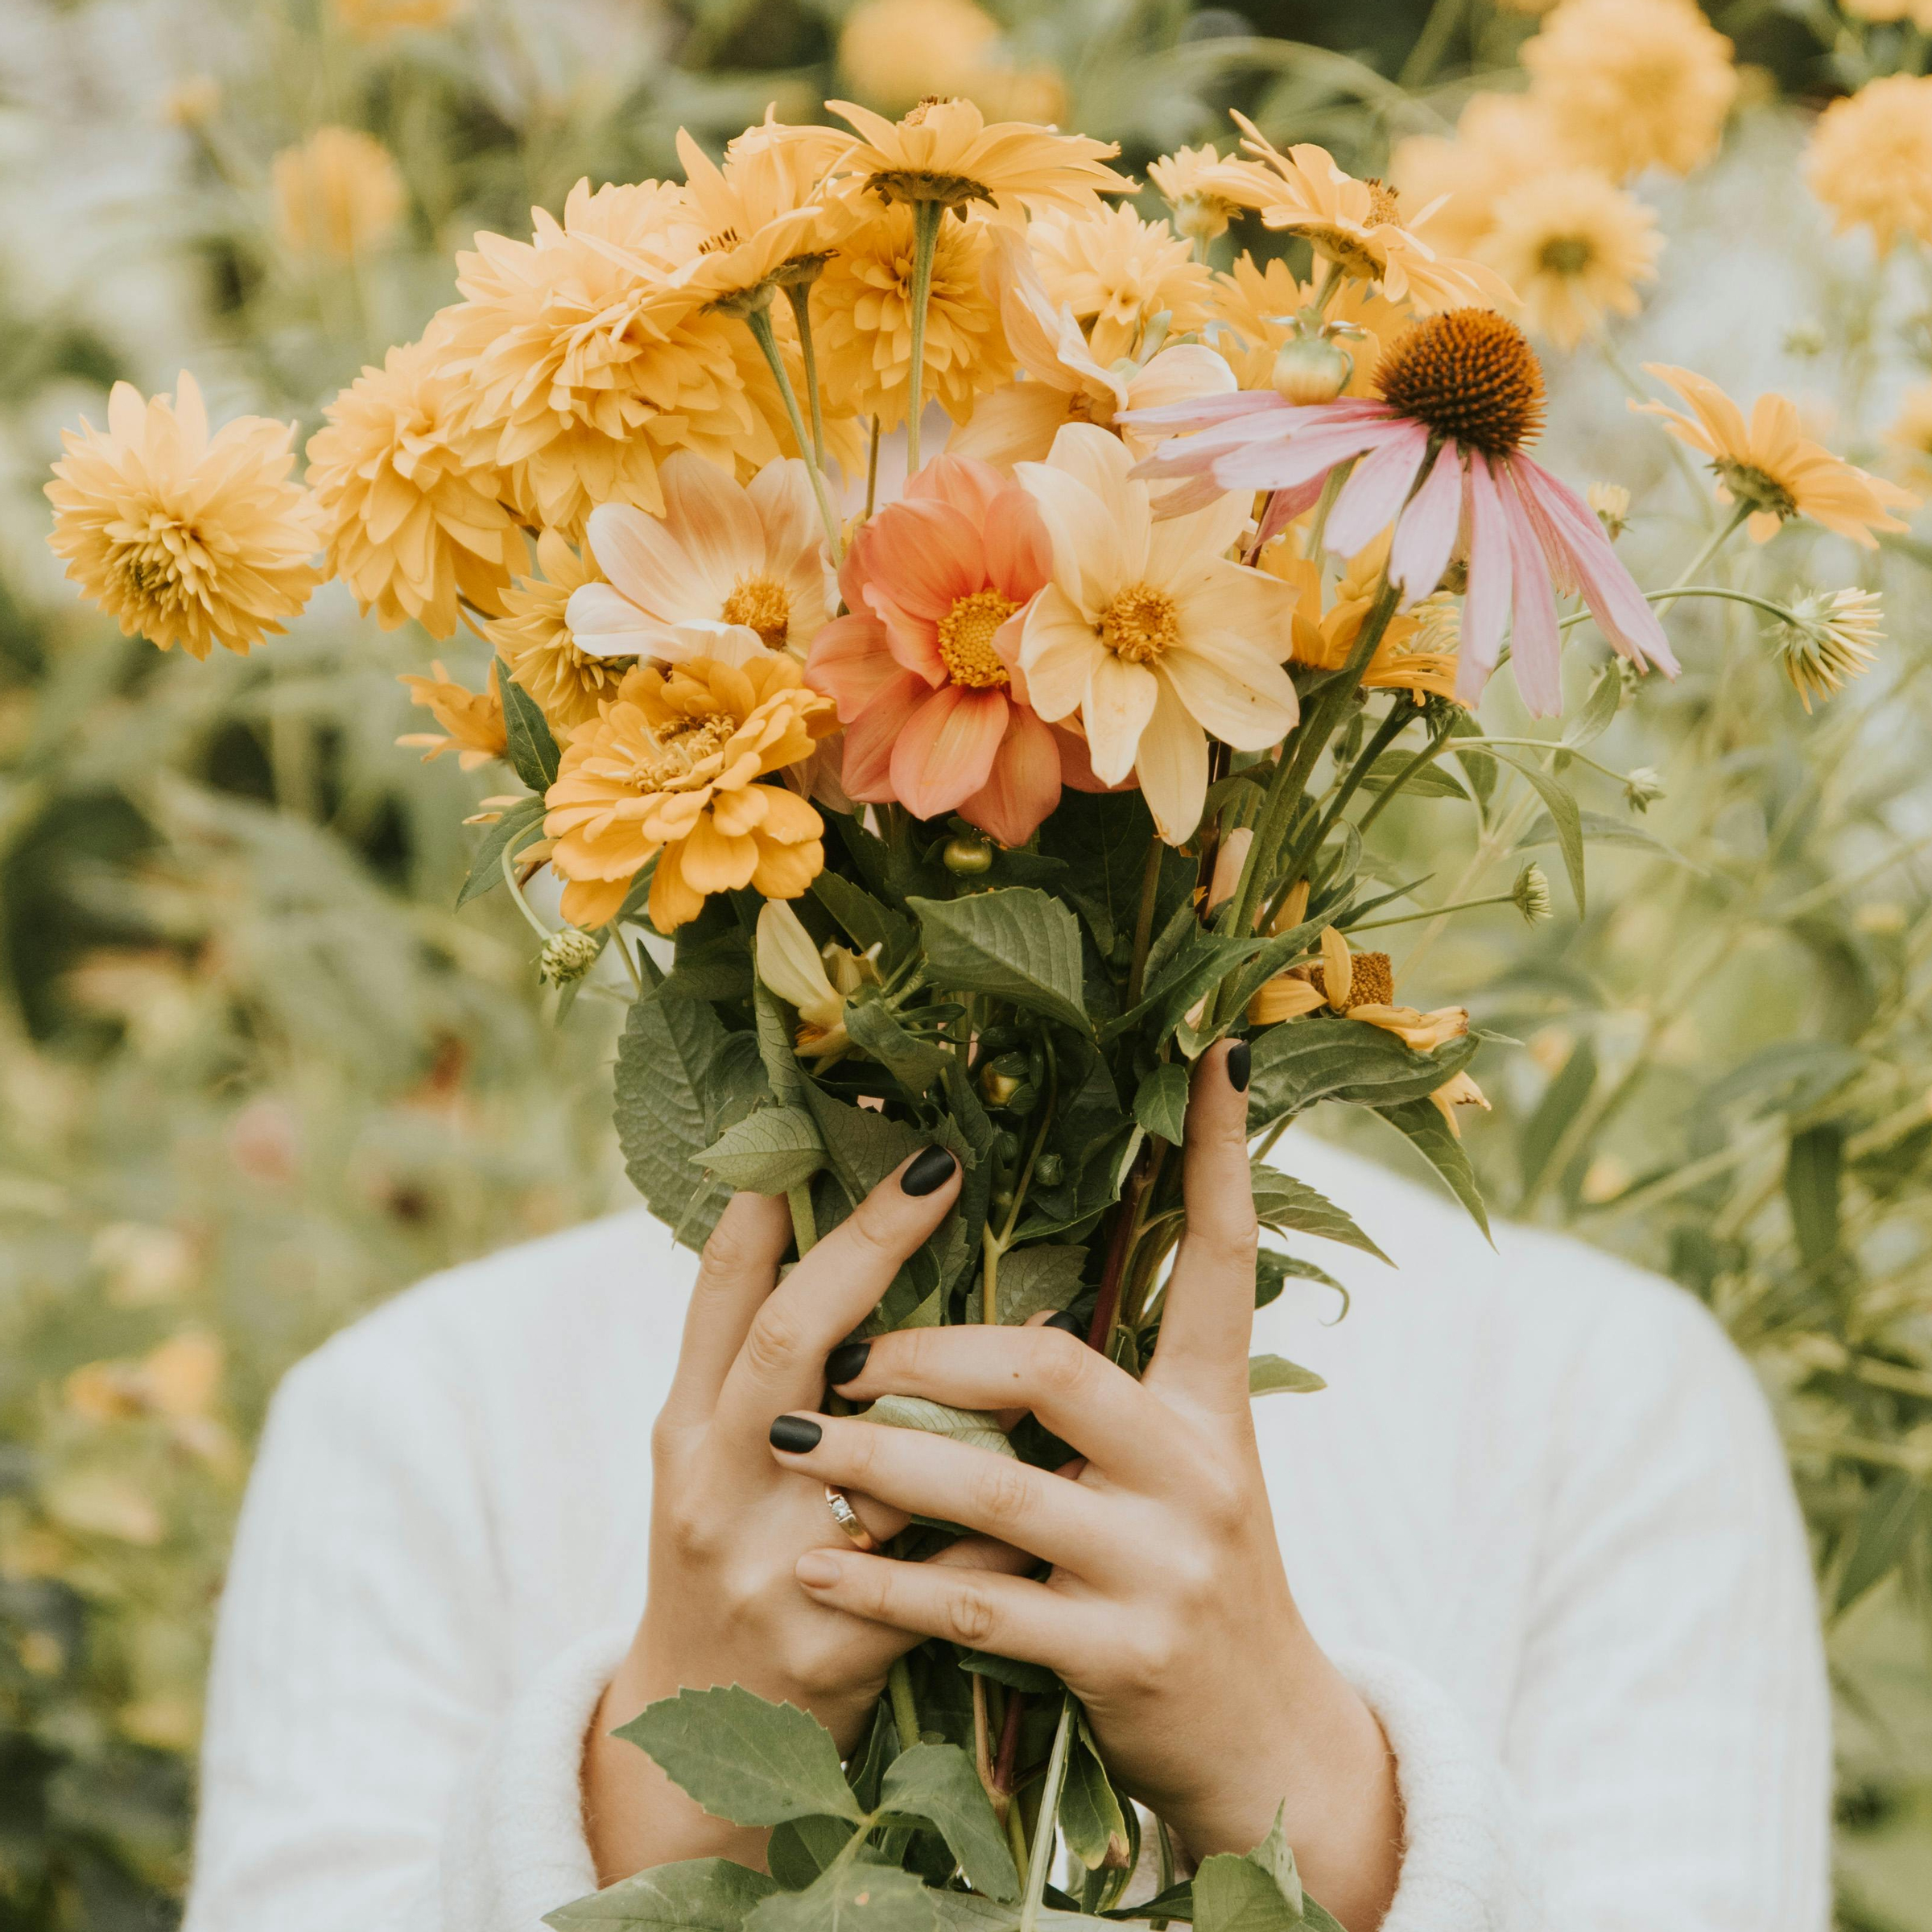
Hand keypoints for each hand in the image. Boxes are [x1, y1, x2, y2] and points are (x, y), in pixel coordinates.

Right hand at [585, 1145, 1030, 1882]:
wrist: (697, 1741)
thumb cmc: (722, 1560)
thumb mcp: (708, 1459)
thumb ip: (754, 1365)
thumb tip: (802, 1215)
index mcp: (684, 1432)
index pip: (722, 1299)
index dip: (768, 1207)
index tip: (832, 1123)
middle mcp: (713, 1490)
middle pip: (789, 1343)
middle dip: (864, 1245)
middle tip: (940, 1165)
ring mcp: (769, 1571)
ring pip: (883, 1454)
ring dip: (968, 1390)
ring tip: (1058, 1318)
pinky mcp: (833, 1653)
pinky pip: (946, 1572)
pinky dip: (1005, 1527)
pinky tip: (1069, 1480)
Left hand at [763, 1043, 1401, 1929]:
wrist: (1265, 1748)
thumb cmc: (1189, 1583)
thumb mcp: (1180, 1474)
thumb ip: (1109, 1396)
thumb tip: (1009, 1310)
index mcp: (1213, 1409)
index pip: (1226, 1257)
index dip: (1225, 1156)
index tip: (1217, 1055)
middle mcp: (1201, 1472)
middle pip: (1053, 1370)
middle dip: (931, 1352)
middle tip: (843, 1349)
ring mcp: (1165, 1567)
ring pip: (998, 1492)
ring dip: (880, 1462)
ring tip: (792, 1435)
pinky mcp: (1121, 1657)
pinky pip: (978, 1607)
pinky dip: (889, 1584)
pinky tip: (820, 1568)